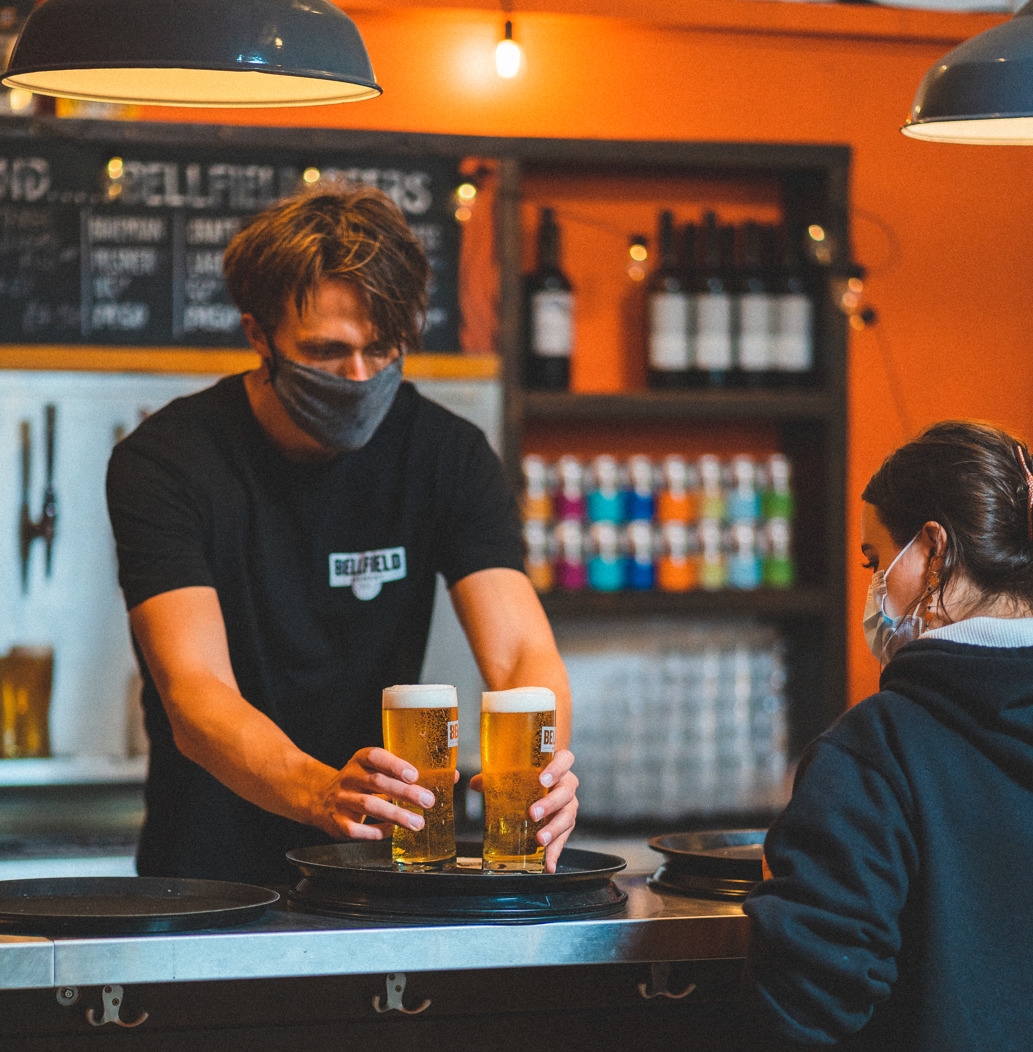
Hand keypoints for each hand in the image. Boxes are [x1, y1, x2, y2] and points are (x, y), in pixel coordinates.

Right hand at [314, 747, 455, 840]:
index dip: (395, 764)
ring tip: (418, 823)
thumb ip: (409, 774)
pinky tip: (391, 831)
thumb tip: (452, 777)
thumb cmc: (361, 783)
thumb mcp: (378, 771)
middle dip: (404, 792)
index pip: (375, 757)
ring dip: (395, 814)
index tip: (414, 774)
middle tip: (428, 801)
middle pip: (377, 782)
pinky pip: (357, 828)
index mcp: (360, 760)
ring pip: (368, 805)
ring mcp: (341, 800)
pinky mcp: (337, 822)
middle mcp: (349, 777)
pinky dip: (376, 830)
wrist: (319, 799)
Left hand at [468, 748, 578, 872]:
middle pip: (566, 792)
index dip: (556, 769)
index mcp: (558, 765)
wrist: (545, 781)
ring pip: (567, 816)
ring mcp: (568, 805)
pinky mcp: (566, 824)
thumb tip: (476, 783)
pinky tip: (548, 865)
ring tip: (539, 840)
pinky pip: (564, 838)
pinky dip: (555, 852)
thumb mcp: (517, 771)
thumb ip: (498, 775)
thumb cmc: (531, 774)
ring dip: (554, 830)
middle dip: (550, 804)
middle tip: (532, 813)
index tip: (542, 779)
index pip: (565, 760)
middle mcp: (567, 784)